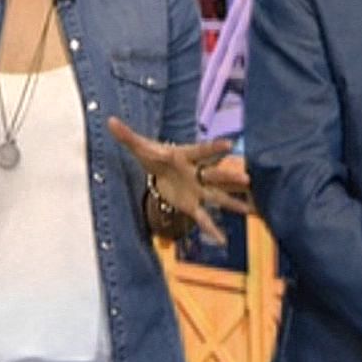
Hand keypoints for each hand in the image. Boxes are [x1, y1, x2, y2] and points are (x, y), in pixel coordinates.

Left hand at [105, 117, 253, 245]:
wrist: (159, 172)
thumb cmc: (154, 155)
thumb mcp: (140, 147)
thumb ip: (127, 135)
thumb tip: (109, 121)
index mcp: (187, 156)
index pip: (202, 151)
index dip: (214, 149)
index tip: (229, 145)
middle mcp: (197, 172)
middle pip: (215, 175)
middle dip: (229, 177)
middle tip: (247, 180)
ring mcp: (198, 189)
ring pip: (218, 196)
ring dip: (233, 202)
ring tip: (251, 209)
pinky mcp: (193, 205)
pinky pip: (203, 218)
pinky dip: (211, 229)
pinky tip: (222, 240)